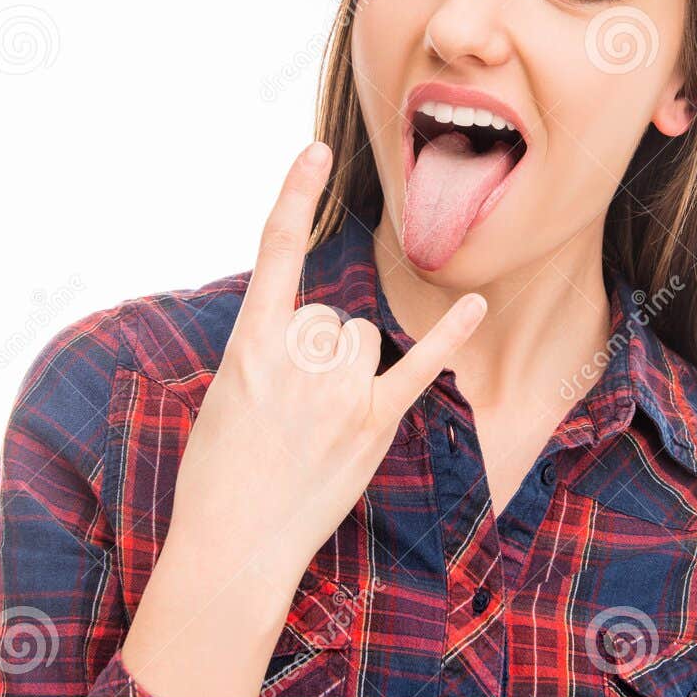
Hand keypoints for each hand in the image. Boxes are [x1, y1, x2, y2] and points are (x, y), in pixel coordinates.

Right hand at [121, 141, 486, 696]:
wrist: (231, 546)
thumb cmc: (217, 476)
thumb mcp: (224, 396)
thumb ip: (268, 353)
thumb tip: (310, 339)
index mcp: (250, 342)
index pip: (276, 249)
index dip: (295, 194)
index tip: (316, 149)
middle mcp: (299, 356)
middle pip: (331, 315)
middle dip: (316, 354)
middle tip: (289, 413)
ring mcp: (339, 391)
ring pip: (363, 339)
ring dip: (349, 370)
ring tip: (317, 424)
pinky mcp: (373, 423)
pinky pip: (418, 367)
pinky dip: (450, 335)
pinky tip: (479, 304)